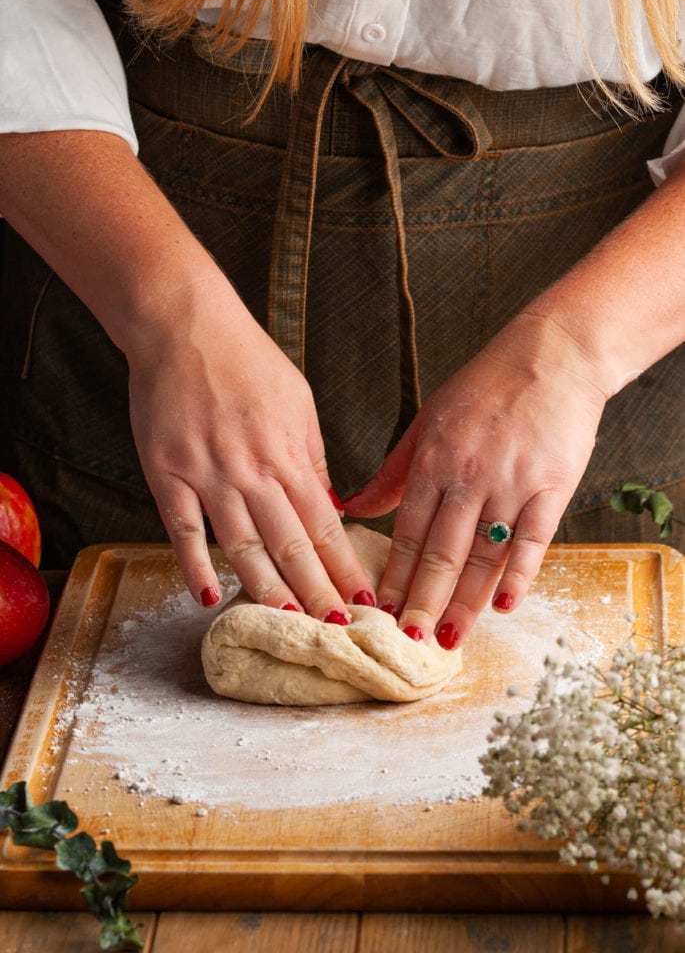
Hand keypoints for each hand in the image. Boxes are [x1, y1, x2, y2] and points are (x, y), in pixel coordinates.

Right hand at [127, 275, 374, 615]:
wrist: (186, 327)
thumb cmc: (248, 362)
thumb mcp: (298, 403)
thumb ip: (311, 459)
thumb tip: (330, 507)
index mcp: (289, 453)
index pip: (326, 526)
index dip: (346, 568)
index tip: (366, 602)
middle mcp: (253, 470)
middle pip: (291, 546)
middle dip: (318, 594)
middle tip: (337, 632)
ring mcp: (208, 474)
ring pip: (242, 546)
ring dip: (268, 591)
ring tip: (289, 626)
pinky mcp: (167, 474)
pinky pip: (183, 530)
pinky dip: (195, 566)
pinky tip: (208, 598)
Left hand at [344, 312, 607, 646]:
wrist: (552, 355)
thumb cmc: (485, 389)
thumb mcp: (428, 423)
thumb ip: (393, 472)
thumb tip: (350, 507)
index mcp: (433, 460)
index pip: (407, 531)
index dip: (394, 576)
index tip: (379, 611)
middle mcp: (467, 475)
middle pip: (440, 551)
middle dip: (421, 601)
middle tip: (406, 641)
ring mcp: (511, 482)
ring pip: (481, 554)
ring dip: (464, 601)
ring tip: (448, 638)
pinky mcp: (552, 486)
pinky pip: (533, 539)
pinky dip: (519, 575)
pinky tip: (504, 606)